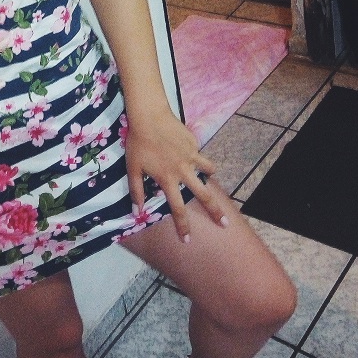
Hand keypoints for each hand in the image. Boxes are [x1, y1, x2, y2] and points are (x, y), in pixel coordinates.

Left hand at [124, 110, 220, 240]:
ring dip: (210, 178)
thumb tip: (137, 211)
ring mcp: (191, 156)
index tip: (188, 240)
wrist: (149, 116)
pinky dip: (197, 157)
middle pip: (203, 195)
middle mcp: (183, 171)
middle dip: (215, 211)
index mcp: (167, 180)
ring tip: (210, 180)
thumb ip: (136, 191)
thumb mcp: (133, 168)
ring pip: (208, 171)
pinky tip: (189, 153)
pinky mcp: (194, 143)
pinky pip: (199, 154)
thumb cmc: (138, 143)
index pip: (177, 209)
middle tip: (225, 224)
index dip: (183, 226)